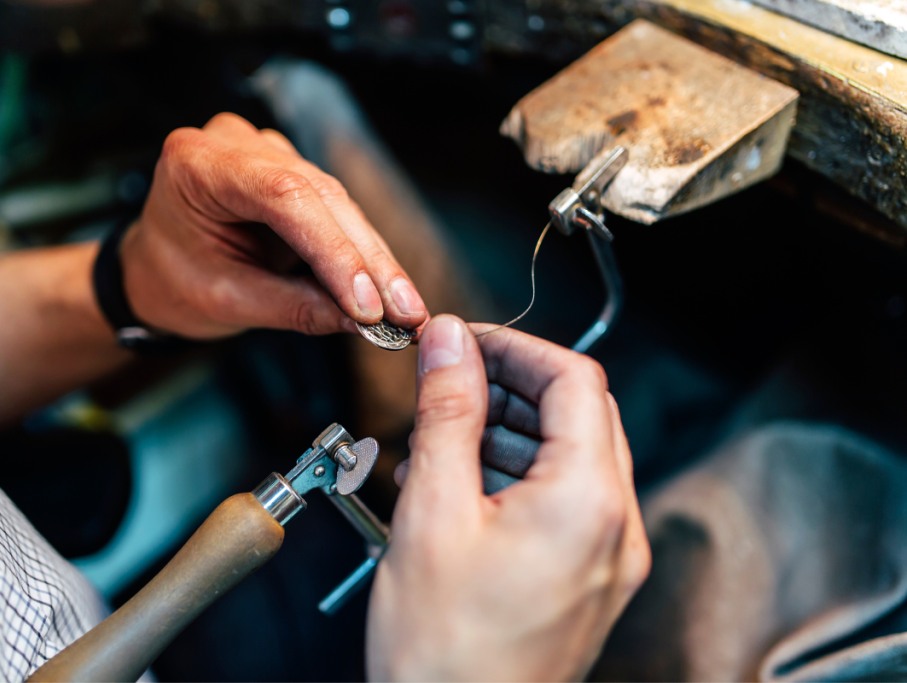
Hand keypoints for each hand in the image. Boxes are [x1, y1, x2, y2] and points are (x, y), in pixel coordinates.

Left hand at [119, 113, 428, 338]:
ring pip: (337, 204)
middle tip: (407, 312)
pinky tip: (388, 288)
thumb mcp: (225, 302)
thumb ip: (294, 308)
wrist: (152, 270)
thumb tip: (363, 322)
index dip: (334, 251)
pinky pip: (335, 211)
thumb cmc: (172, 280)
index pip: (284, 196)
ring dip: (374, 260)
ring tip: (406, 309)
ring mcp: (265, 151)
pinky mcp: (289, 171)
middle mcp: (235, 144)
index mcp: (197, 164)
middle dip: (367, 262)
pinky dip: (361, 253)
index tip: (368, 304)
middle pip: (320, 197)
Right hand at [368, 317, 649, 682]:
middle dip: (512, 386)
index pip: (573, 379)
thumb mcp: (432, 512)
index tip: (463, 341)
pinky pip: (565, 501)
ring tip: (442, 437)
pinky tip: (460, 485)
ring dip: (510, 429)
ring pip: (572, 455)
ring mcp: (609, 559)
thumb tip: (450, 342)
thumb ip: (447, 413)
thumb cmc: (443, 655)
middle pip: (580, 413)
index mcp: (589, 503)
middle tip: (450, 380)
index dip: (515, 346)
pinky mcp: (589, 580)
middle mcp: (617, 529)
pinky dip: (518, 475)